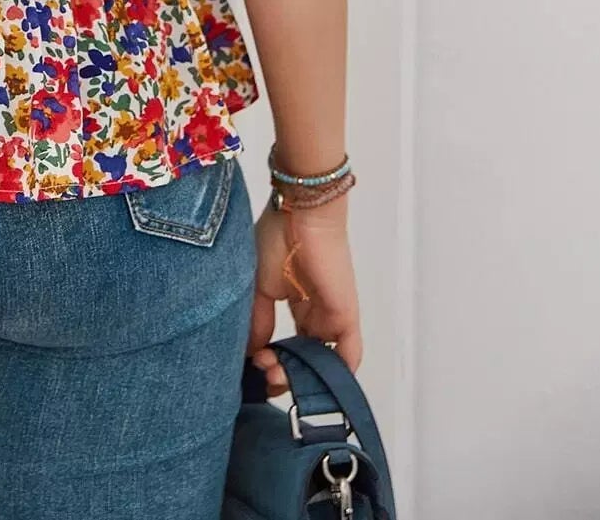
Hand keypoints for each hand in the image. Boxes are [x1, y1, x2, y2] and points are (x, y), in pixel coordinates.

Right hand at [248, 194, 361, 396]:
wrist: (301, 214)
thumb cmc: (277, 239)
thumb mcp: (257, 285)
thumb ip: (257, 321)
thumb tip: (252, 355)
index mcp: (293, 302)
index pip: (284, 344)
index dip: (268, 360)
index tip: (250, 363)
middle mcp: (313, 314)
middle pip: (301, 358)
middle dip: (280, 372)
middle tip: (263, 369)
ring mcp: (330, 317)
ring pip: (320, 362)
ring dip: (299, 375)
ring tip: (276, 372)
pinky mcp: (345, 318)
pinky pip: (348, 356)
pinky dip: (334, 375)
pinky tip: (311, 384)